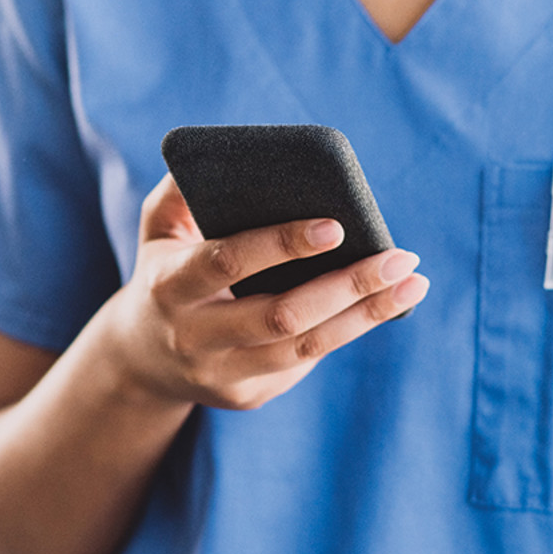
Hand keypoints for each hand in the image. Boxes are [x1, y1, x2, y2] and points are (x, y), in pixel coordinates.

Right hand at [85, 175, 429, 409]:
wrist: (140, 361)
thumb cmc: (165, 273)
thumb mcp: (156, 231)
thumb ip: (179, 192)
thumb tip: (223, 156)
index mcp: (169, 287)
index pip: (229, 261)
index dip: (283, 244)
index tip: (338, 224)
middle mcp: (194, 338)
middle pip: (282, 315)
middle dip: (349, 286)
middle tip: (402, 258)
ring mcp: (222, 375)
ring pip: (305, 347)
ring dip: (366, 315)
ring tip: (412, 284)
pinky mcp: (248, 397)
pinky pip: (306, 362)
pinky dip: (348, 330)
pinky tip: (382, 305)